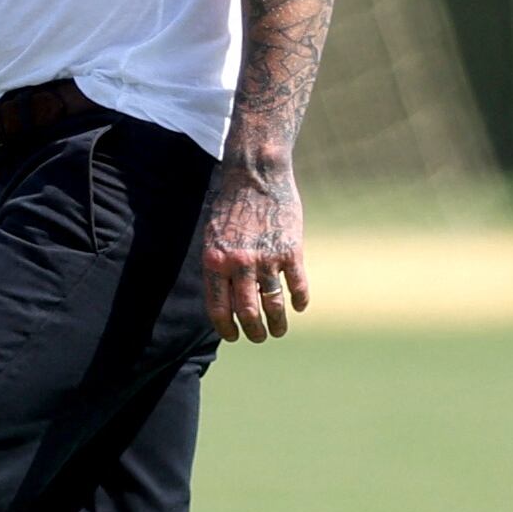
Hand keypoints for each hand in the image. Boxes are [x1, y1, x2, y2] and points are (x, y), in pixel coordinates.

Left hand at [200, 165, 309, 342]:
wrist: (255, 175)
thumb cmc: (231, 205)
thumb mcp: (213, 236)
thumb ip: (218, 266)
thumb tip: (224, 298)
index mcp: (215, 262)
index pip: (219, 308)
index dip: (227, 328)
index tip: (234, 337)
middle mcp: (240, 264)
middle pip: (248, 313)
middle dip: (255, 332)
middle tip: (260, 336)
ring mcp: (267, 258)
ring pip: (274, 305)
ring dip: (278, 323)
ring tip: (279, 330)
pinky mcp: (292, 250)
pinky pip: (297, 286)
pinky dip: (299, 300)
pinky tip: (298, 306)